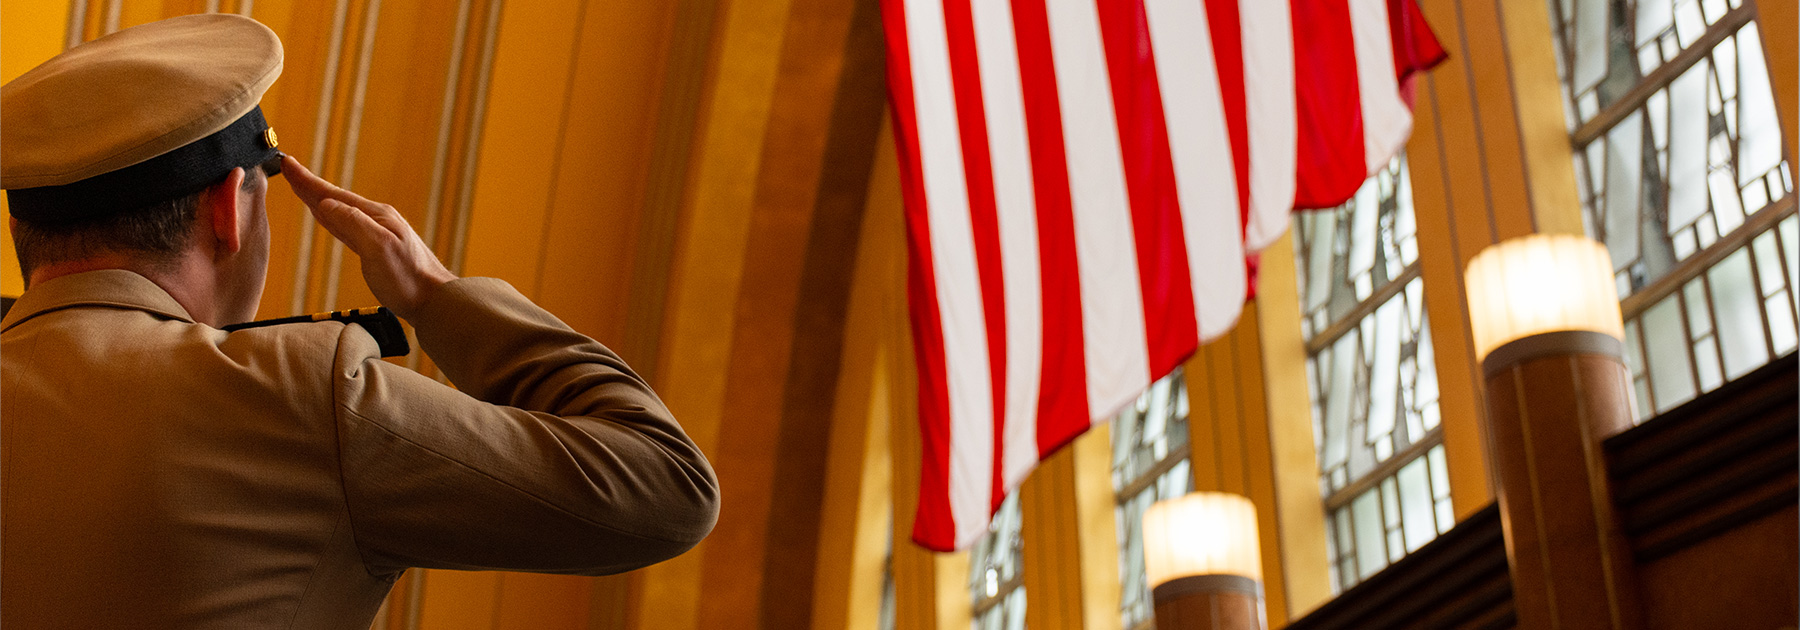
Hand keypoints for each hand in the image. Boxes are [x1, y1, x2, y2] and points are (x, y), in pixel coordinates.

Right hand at [280, 155, 456, 318]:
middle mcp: (376, 220)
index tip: (288, 164)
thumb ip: (353, 223)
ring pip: (339, 211)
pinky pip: (345, 227)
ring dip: (318, 198)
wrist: (434, 301)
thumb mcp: (378, 248)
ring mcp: (377, 234)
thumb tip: (326, 204)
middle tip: (287, 168)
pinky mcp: (376, 250)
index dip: (308, 181)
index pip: (334, 194)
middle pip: (335, 198)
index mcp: (376, 216)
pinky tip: (326, 215)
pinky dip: (330, 218)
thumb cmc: (409, 279)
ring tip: (301, 187)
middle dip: (309, 185)